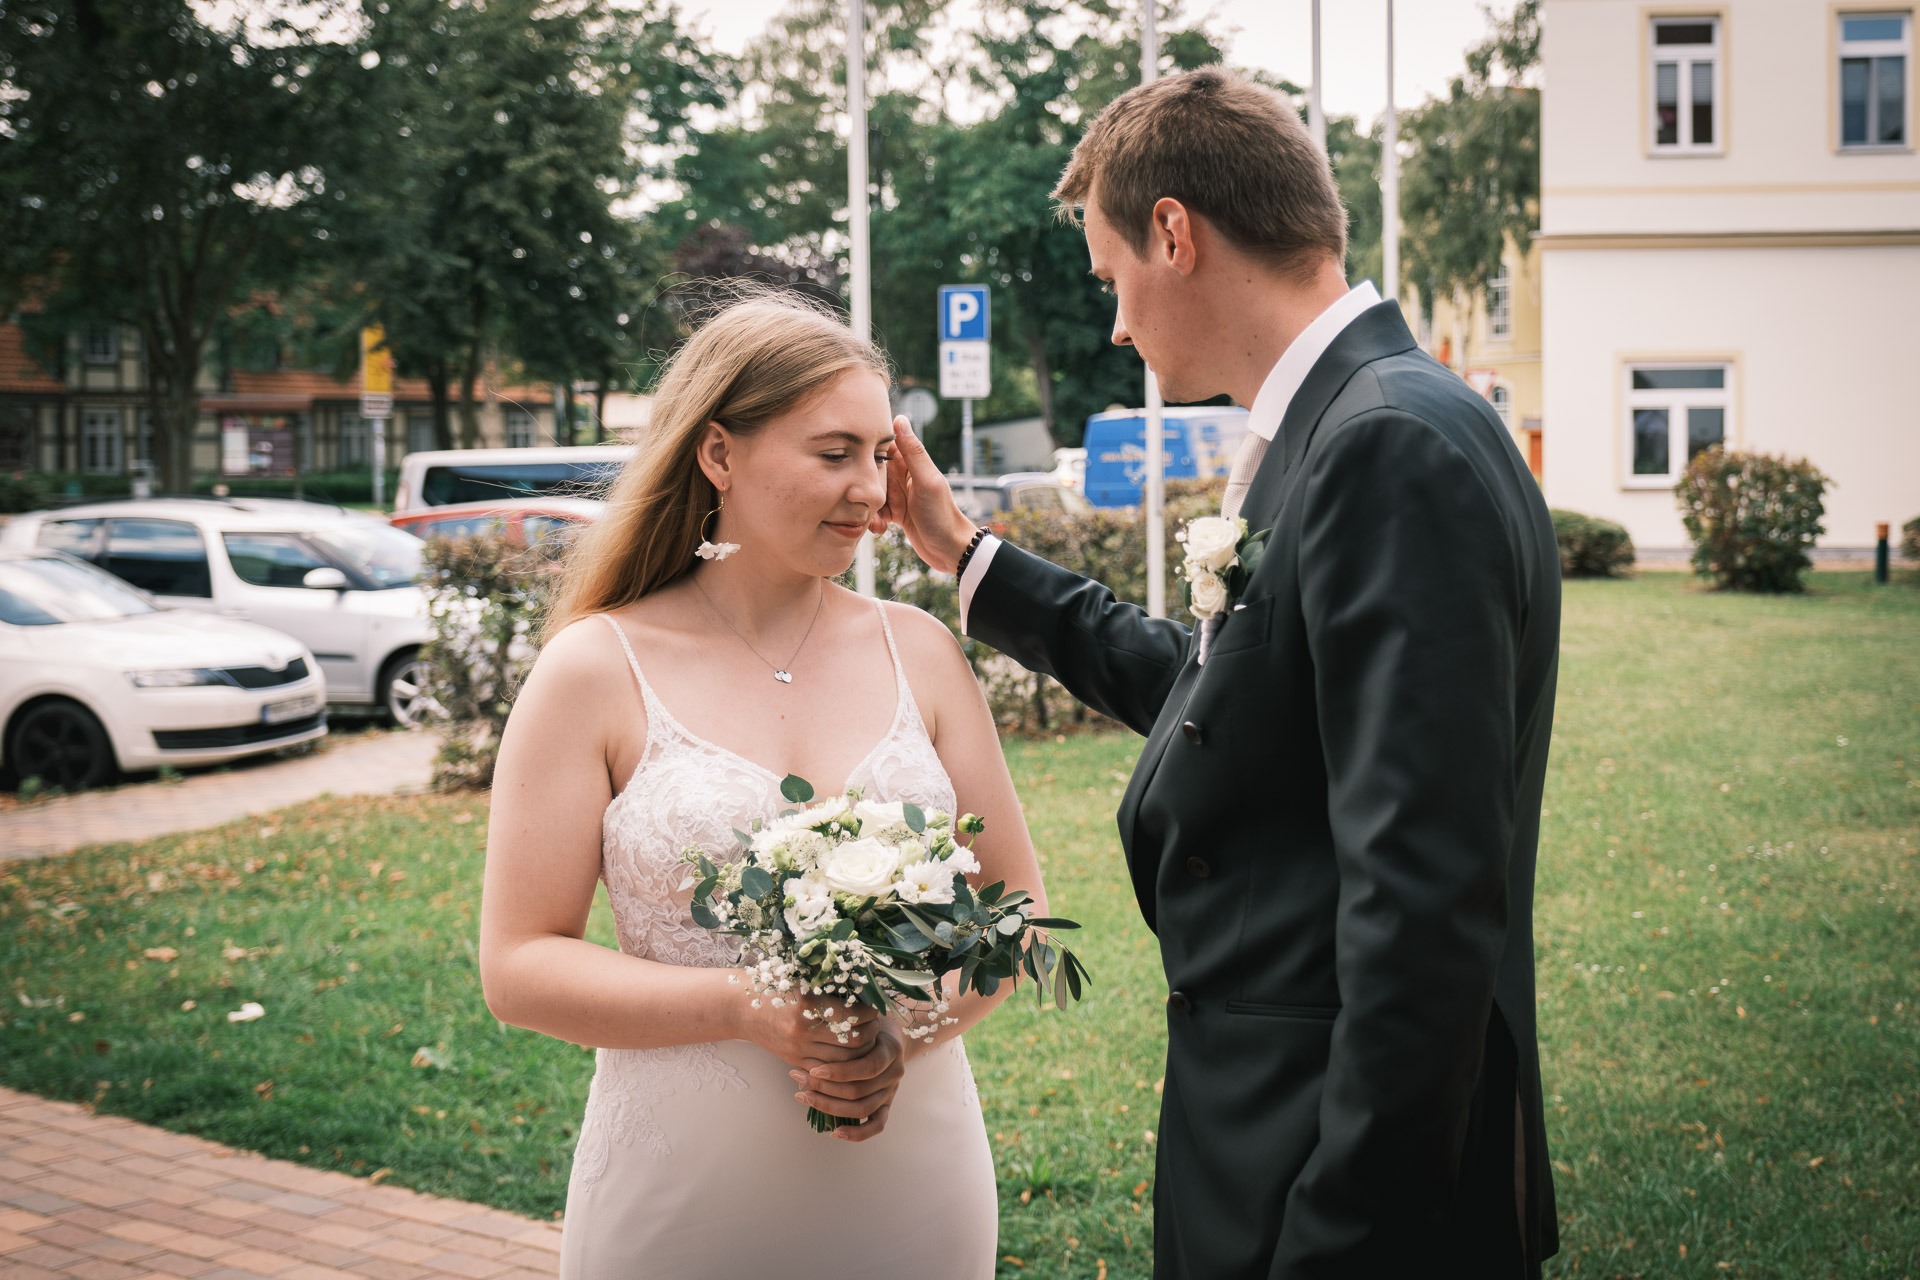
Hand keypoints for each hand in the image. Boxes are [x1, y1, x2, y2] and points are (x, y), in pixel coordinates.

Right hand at [734, 987, 879, 1072]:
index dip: (869, 1014)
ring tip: (868, 1040)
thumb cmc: (774, 986)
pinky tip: (851, 1055)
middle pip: (851, 1043)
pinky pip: (825, 1071)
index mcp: (807, 1006)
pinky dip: (843, 1067)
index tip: (875, 1008)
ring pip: (842, 1063)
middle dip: (870, 1035)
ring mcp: (798, 1050)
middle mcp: (803, 1032)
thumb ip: (829, 986)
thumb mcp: (801, 980)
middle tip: (876, 1025)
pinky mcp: (795, 1061)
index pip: (851, 1016)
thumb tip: (864, 989)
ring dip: (860, 1054)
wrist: (742, 1008)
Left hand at [791, 1020, 907, 1141]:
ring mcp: (891, 1091)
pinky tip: (834, 1132)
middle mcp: (894, 1074)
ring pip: (862, 1108)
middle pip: (859, 1090)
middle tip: (797, 1076)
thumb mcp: (861, 1021)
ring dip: (829, 1106)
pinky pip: (876, 1126)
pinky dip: (856, 1133)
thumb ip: (845, 1031)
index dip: (840, 1071)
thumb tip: (810, 1043)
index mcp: (891, 1050)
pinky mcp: (887, 1105)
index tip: (813, 1069)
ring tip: (803, 1096)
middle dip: (824, 1087)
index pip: (868, 1067)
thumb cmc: (868, 1025)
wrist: (890, 1036)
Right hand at [870, 417, 976, 574]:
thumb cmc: (942, 514)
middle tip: (860, 497)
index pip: (886, 445)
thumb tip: (900, 419)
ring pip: (871, 493)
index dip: (868, 448)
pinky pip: (876, 511)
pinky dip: (874, 520)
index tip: (851, 452)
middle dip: (863, 483)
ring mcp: (899, 495)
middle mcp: (904, 477)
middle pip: (872, 471)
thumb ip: (913, 452)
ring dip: (868, 506)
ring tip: (875, 519)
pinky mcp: (896, 513)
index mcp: (912, 464)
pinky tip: (880, 529)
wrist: (951, 550)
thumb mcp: (926, 481)